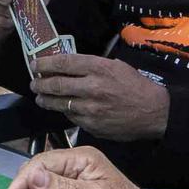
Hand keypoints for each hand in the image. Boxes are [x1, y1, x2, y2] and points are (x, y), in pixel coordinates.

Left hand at [30, 53, 169, 140]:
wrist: (154, 113)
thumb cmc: (136, 87)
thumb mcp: (116, 66)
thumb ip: (92, 66)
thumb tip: (68, 66)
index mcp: (99, 68)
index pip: (63, 63)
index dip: (45, 63)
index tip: (35, 64)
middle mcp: (92, 88)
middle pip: (56, 84)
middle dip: (40, 83)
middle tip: (34, 83)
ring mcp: (91, 109)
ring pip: (59, 104)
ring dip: (46, 100)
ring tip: (40, 97)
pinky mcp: (92, 125)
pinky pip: (71, 117)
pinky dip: (64, 112)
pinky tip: (62, 109)